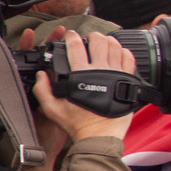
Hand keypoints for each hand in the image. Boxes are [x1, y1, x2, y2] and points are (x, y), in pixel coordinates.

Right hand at [26, 30, 139, 156]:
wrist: (100, 135)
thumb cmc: (78, 123)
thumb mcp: (52, 109)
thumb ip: (43, 90)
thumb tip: (42, 74)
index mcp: (80, 75)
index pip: (76, 47)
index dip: (72, 37)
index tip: (70, 35)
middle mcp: (99, 71)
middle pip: (98, 41)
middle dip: (92, 36)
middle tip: (89, 37)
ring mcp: (116, 74)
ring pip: (115, 47)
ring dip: (108, 40)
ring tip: (103, 41)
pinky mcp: (127, 80)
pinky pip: (129, 58)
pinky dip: (124, 51)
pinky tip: (119, 51)